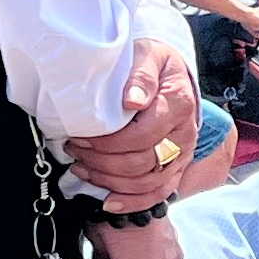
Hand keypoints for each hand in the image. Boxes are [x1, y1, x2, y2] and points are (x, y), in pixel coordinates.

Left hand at [74, 39, 199, 204]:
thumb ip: (141, 74)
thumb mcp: (148, 55)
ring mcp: (182, 156)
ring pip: (145, 183)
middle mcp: (184, 135)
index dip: (107, 143)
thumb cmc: (155, 64)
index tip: (80, 135)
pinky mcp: (175, 169)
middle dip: (101, 162)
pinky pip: (157, 194)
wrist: (170, 73)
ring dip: (108, 181)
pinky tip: (108, 202)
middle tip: (74, 150)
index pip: (141, 136)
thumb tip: (132, 100)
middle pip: (141, 164)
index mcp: (178, 105)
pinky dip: (131, 203)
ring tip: (82, 167)